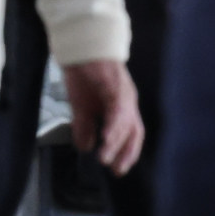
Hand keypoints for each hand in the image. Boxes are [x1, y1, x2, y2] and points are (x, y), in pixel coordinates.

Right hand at [63, 57, 145, 176]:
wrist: (79, 45)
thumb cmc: (83, 72)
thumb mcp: (81, 105)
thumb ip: (84, 126)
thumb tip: (85, 147)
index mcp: (121, 106)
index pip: (130, 134)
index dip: (126, 152)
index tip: (116, 169)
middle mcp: (128, 101)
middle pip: (135, 132)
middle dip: (127, 153)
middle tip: (116, 170)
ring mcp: (124, 93)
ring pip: (127, 124)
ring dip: (116, 143)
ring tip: (105, 158)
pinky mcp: (116, 86)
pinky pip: (119, 111)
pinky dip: (113, 127)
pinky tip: (105, 139)